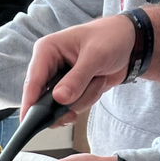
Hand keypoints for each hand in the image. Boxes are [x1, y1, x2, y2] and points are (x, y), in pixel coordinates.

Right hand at [20, 16, 135, 119]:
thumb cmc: (111, 38)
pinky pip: (72, 107)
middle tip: (76, 108)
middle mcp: (49, 67)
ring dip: (83, 99)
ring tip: (97, 80)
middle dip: (65, 104)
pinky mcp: (69, 91)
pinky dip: (88, 100)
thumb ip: (77, 79)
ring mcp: (59, 81)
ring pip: (60, 107)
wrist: (131, 44)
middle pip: (42, 100)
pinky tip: (97, 84)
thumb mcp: (95, 56)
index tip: (28, 122)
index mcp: (47, 51)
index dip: (29, 104)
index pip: (32, 82)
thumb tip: (59, 98)